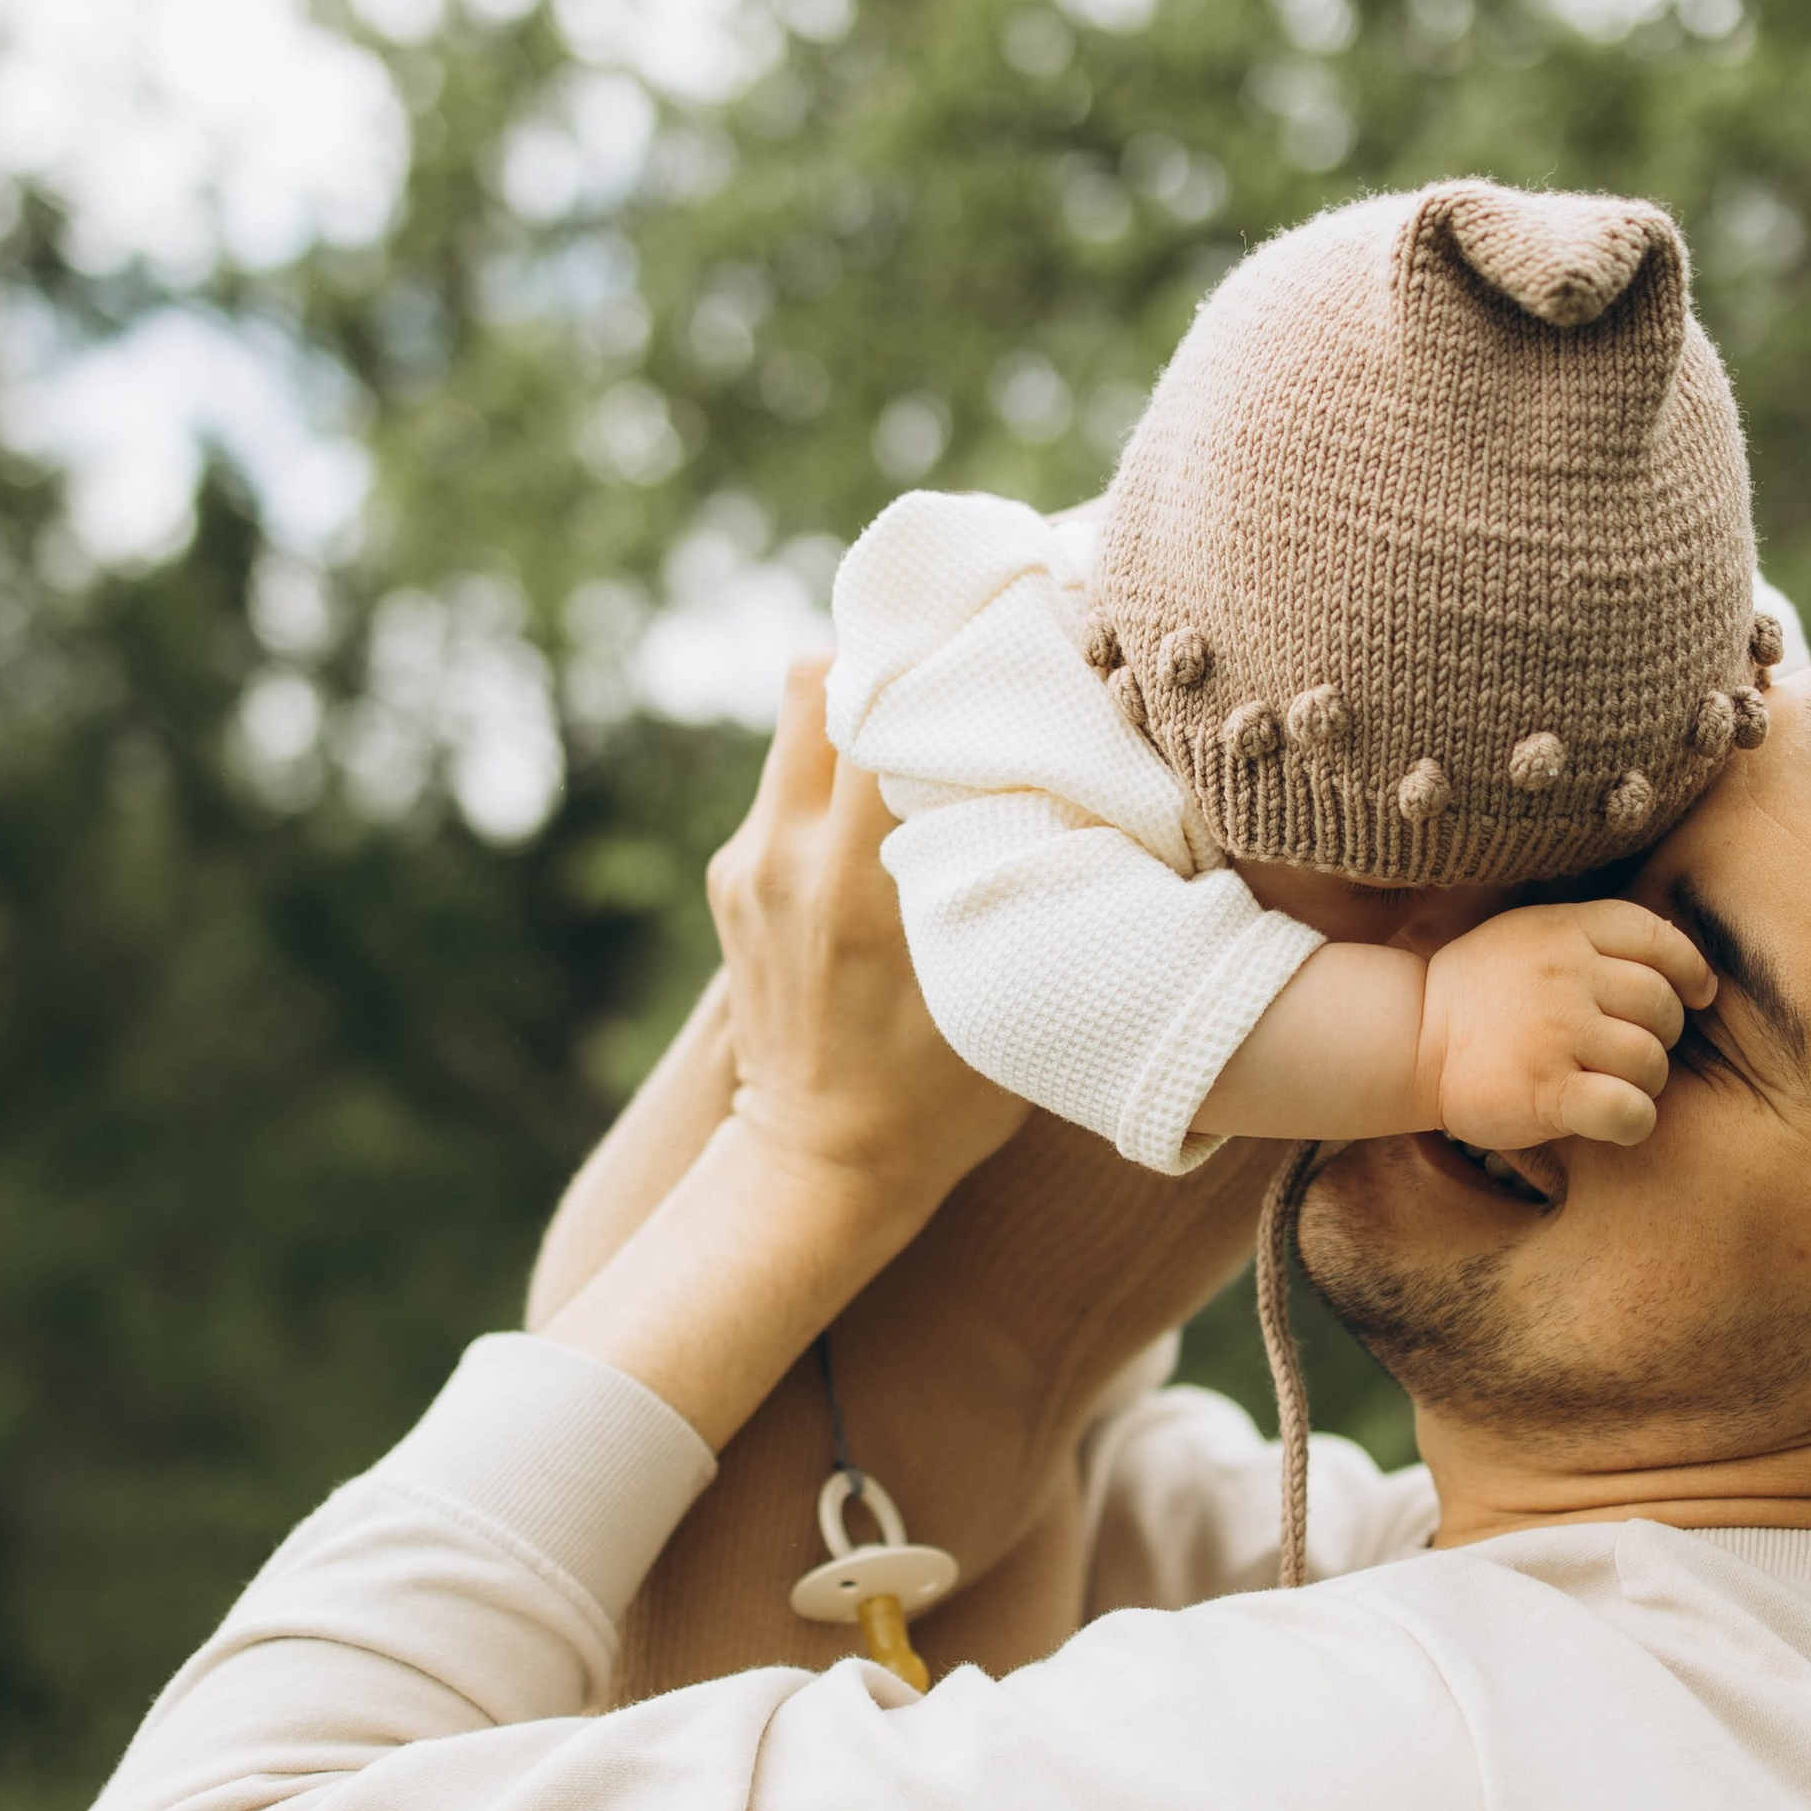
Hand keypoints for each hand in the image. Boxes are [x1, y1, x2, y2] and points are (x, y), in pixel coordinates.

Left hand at [707, 653, 1028, 1219]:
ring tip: (930, 738)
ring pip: (798, 722)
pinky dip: (837, 774)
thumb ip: (1026, 878)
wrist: (821, 1168)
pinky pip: (787, 783)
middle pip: (817, 677)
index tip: (997, 641)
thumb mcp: (1005, 987)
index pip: (876, 703)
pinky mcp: (730, 877)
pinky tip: (889, 814)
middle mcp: (786, 855)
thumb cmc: (942, 1098)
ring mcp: (746, 864)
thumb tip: (1080, 773)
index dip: (936, 656)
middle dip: (890, 663)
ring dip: (863, 714)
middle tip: (959, 673)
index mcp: (855, 879)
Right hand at [1418, 898, 1713, 1150]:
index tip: (1695, 996)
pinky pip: (1628, 1109)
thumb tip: (1692, 971)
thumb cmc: (1482, 993)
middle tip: (1628, 1050)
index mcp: (1565, 931)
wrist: (1409, 1039)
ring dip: (1644, 1082)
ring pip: (1650, 1060)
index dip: (1690, 971)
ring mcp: (1555, 1032)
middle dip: (1661, 1035)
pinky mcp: (1546, 1090)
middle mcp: (1565, 975)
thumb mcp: (1532, 936)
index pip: (1659, 939)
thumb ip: (1597, 940)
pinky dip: (1634, 1121)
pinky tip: (1612, 1120)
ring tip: (1611, 1084)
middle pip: (1662, 1006)